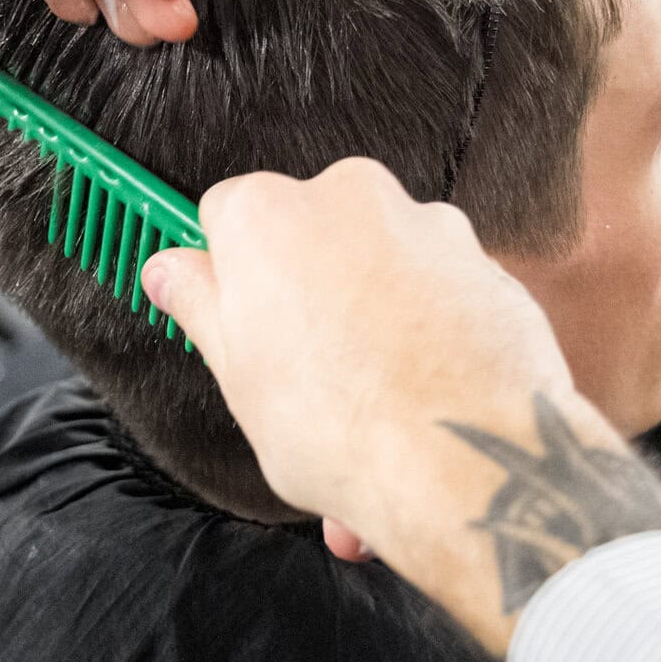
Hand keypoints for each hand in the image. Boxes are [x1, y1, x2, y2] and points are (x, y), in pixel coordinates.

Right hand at [141, 159, 660, 653]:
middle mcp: (351, 198)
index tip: (234, 318)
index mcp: (269, 215)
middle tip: (299, 388)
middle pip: (309, 244)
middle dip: (305, 310)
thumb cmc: (343, 427)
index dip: (228, 277)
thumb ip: (200, 305)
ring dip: (369, 341)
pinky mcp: (488, 266)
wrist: (468, 464)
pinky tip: (417, 415)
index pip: (226, 218)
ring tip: (366, 426)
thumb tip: (172, 273)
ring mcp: (429, 227)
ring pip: (379, 277)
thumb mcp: (235, 375)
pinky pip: (437, 301)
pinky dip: (425, 348)